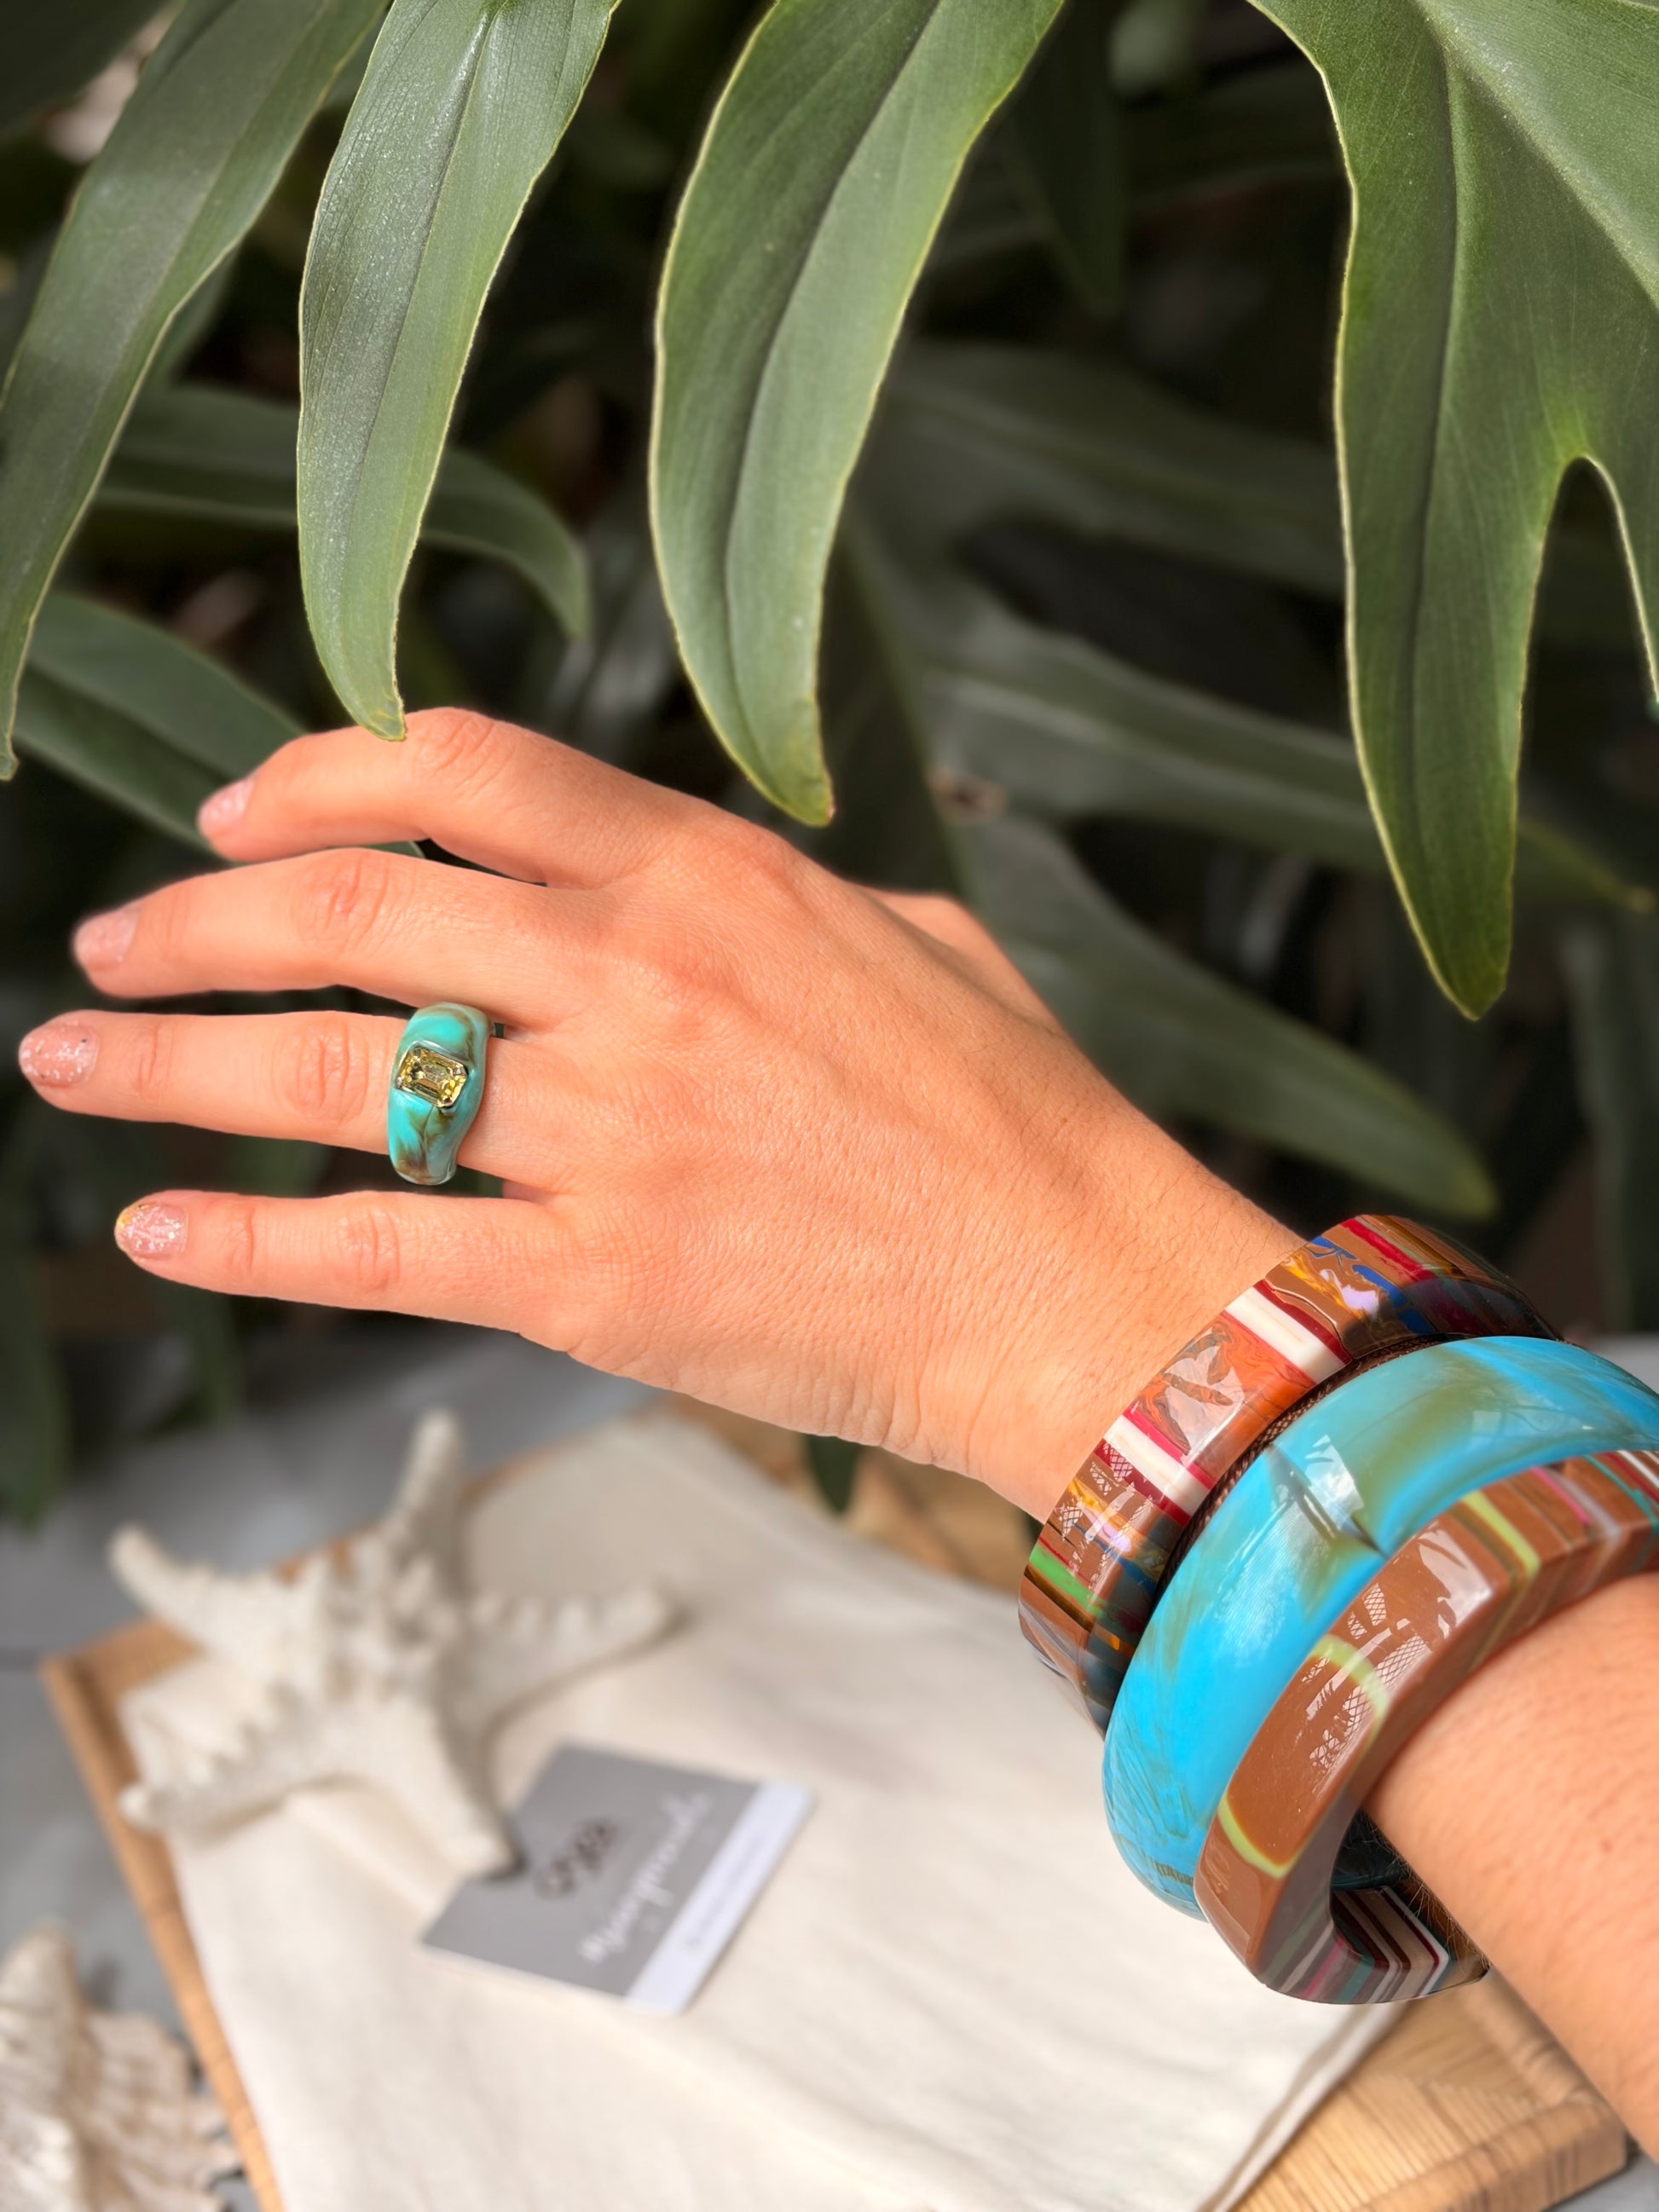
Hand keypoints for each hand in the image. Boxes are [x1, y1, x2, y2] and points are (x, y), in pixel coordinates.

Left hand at [18, 711, 1285, 1513]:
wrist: (1079, 1291)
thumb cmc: (1011, 1115)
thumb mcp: (905, 934)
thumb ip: (755, 891)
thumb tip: (646, 877)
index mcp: (710, 876)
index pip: (461, 768)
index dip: (314, 774)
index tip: (229, 816)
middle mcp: (641, 979)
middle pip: (357, 908)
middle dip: (198, 919)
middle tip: (112, 944)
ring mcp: (615, 1130)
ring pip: (338, 1076)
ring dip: (173, 1061)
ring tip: (70, 1060)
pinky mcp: (599, 1283)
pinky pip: (383, 1249)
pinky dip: (251, 1242)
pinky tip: (161, 1232)